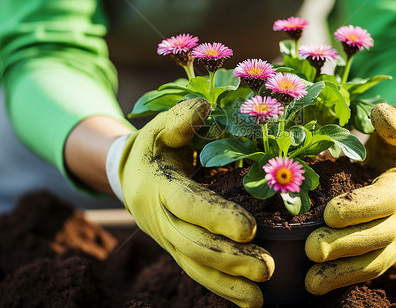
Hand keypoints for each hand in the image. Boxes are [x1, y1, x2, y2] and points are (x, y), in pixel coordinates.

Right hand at [107, 98, 273, 307]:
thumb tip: (202, 108)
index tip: (250, 229)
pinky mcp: (175, 248)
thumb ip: (180, 118)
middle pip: (192, 244)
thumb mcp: (161, 126)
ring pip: (194, 265)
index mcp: (158, 185)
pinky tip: (247, 301)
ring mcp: (166, 238)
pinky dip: (220, 288)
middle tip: (266, 268)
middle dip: (229, 258)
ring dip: (227, 282)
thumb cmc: (155, 145)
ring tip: (260, 298)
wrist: (129, 174)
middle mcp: (159, 218)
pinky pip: (195, 271)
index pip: (187, 204)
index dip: (216, 218)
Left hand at [304, 103, 395, 294]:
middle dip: (346, 245)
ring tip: (311, 282)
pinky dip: (345, 280)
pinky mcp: (385, 249)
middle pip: (379, 236)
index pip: (386, 199)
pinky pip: (369, 268)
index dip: (360, 208)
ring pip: (375, 261)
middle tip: (311, 249)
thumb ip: (394, 122)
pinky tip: (315, 286)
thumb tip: (381, 113)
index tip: (329, 214)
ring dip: (344, 273)